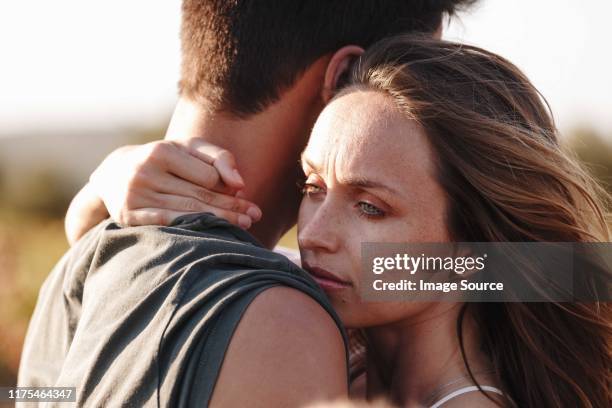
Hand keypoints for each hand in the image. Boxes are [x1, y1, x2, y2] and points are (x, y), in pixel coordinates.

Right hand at [89, 139, 260, 228]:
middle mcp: (145, 173)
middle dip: (230, 208)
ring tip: (244, 225)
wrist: (114, 172)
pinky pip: (167, 226)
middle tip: (255, 216)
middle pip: (199, 197)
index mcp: (162, 151)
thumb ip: (218, 157)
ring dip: (218, 222)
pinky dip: (190, 231)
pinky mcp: (128, 217)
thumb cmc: (164, 158)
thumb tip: (239, 183)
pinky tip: (211, 236)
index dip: (227, 187)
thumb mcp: (189, 148)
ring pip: (186, 213)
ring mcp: (134, 196)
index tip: (243, 195)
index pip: (208, 176)